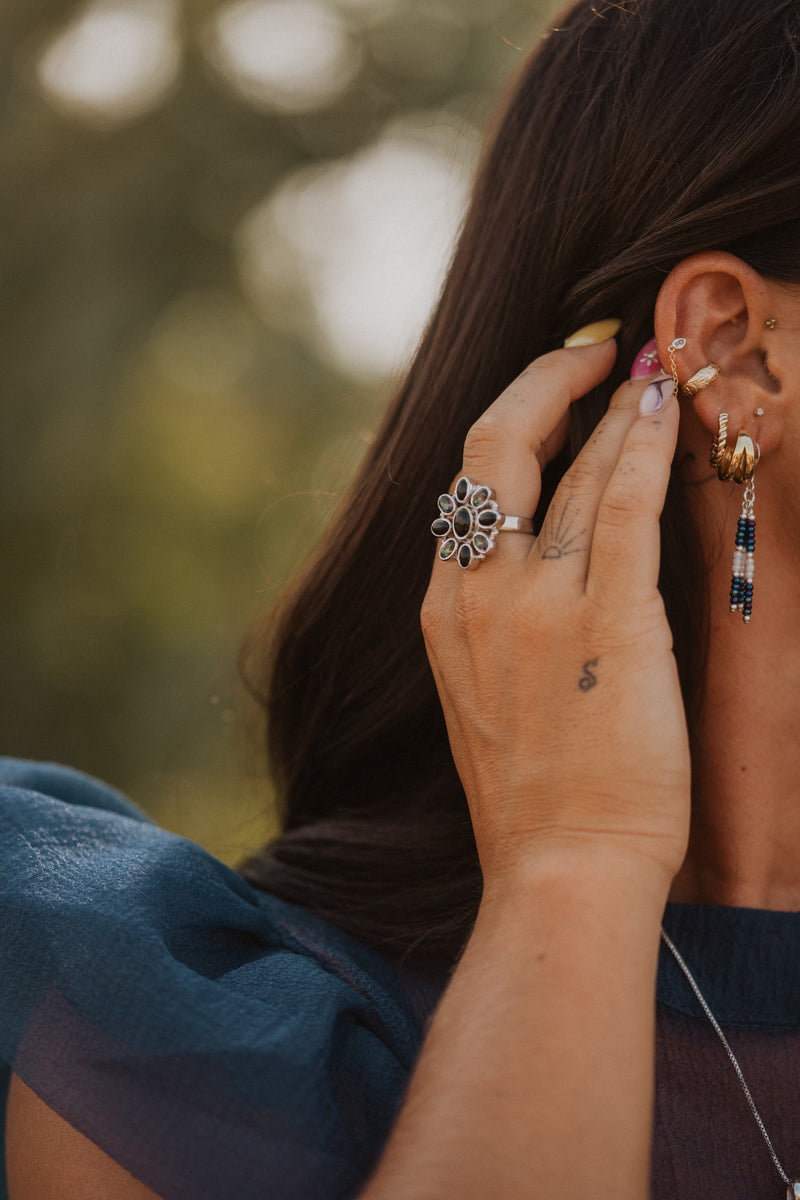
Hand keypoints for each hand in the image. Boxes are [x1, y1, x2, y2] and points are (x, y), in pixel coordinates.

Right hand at [421, 341, 690, 893]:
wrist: (560, 868)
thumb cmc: (530, 800)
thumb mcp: (478, 698)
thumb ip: (488, 626)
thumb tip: (524, 573)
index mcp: (444, 612)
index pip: (467, 490)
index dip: (509, 428)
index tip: (545, 398)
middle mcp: (480, 592)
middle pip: (500, 449)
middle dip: (546, 383)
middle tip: (591, 352)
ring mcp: (539, 601)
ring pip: (574, 469)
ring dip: (612, 409)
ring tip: (644, 372)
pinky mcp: (609, 618)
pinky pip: (625, 503)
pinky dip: (644, 445)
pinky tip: (663, 409)